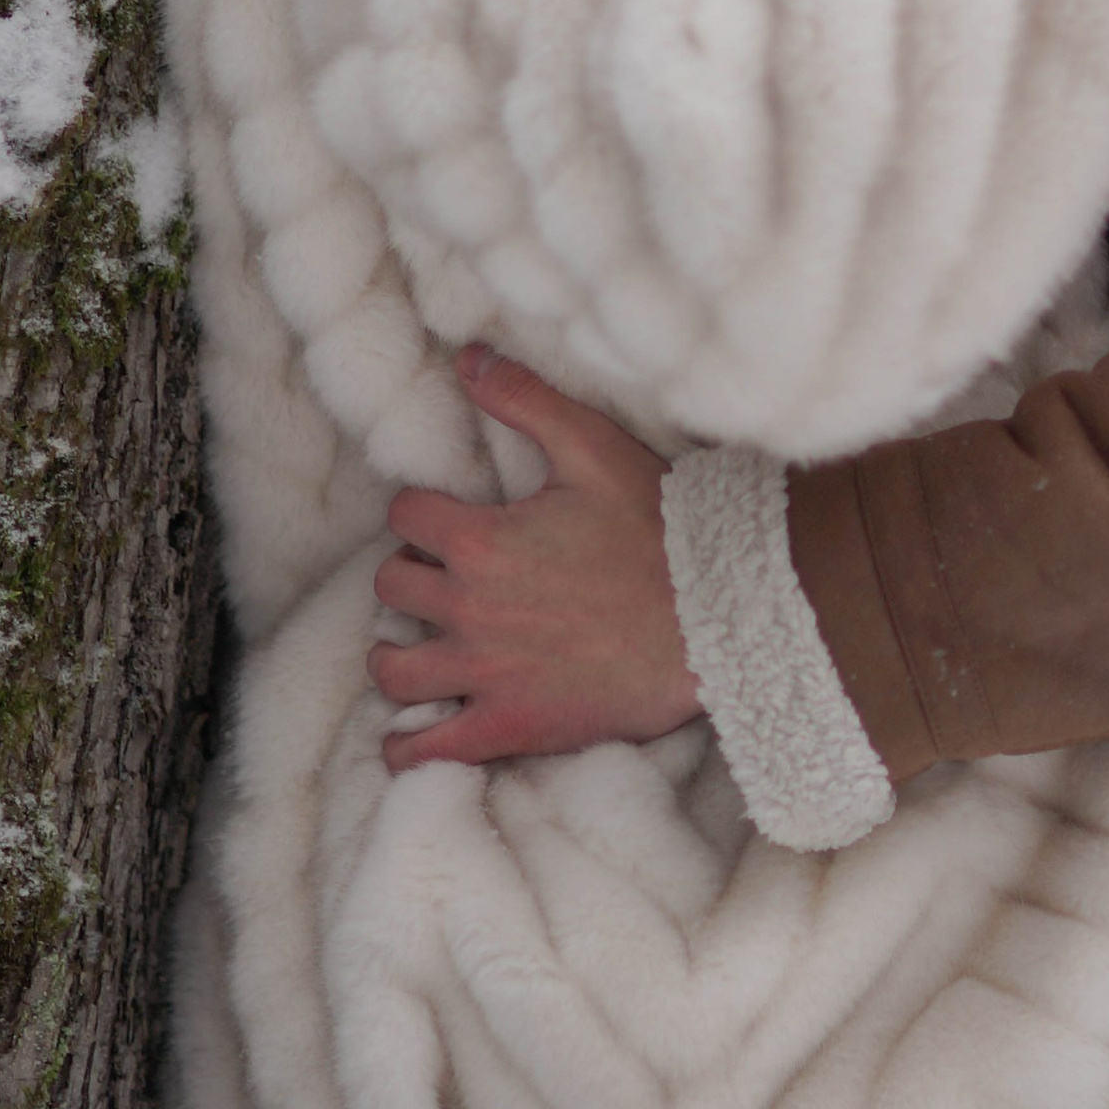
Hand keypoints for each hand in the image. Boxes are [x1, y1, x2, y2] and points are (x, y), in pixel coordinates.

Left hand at [370, 347, 699, 771]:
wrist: (714, 618)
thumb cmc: (658, 529)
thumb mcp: (592, 447)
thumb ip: (523, 400)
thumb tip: (467, 356)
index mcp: (479, 539)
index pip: (406, 516)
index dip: (422, 511)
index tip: (445, 517)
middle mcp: (467, 608)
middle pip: (393, 586)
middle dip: (410, 574)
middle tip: (439, 575)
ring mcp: (484, 674)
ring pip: (395, 668)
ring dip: (397, 652)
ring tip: (418, 645)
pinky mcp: (509, 727)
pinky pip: (426, 751)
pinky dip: (405, 747)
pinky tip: (409, 738)